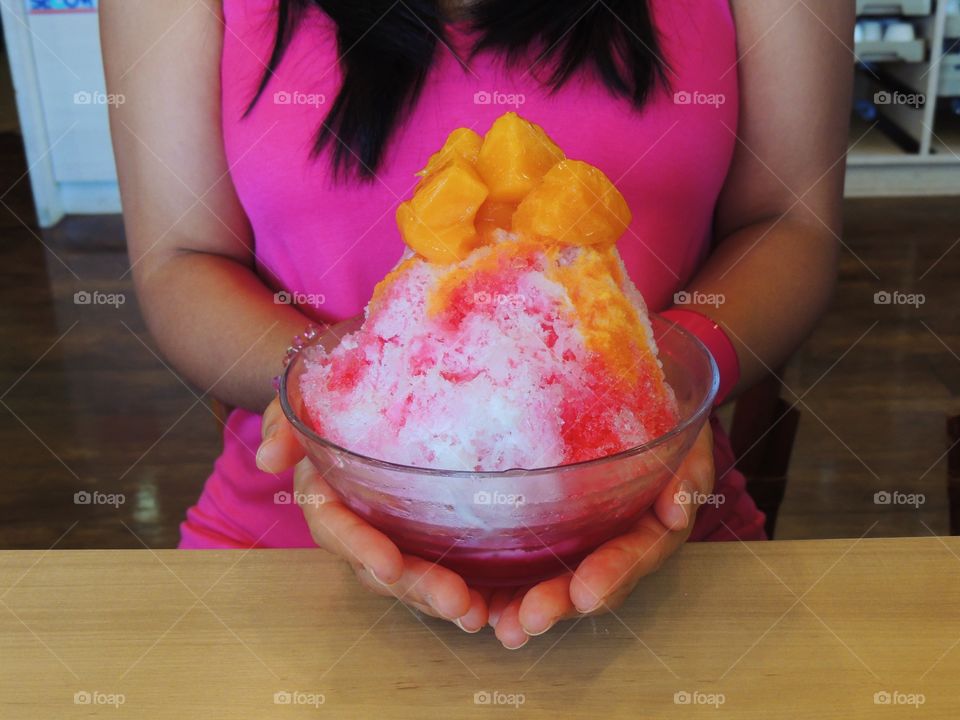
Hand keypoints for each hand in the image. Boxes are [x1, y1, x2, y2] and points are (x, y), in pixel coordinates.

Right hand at [256, 395, 487, 632]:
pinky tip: (493, 604)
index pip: (337, 528)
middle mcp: (356, 529)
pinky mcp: (421, 538)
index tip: (389, 566)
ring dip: (443, 598)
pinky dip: (465, 588)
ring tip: (479, 612)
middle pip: (381, 569)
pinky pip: (438, 569)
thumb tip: (269, 457)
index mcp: (324, 498)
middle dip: (417, 587)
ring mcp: (389, 538)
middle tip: (458, 601)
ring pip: (412, 579)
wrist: (358, 402)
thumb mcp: (301, 404)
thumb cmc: (329, 404)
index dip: (360, 547)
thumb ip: (284, 425)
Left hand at [488, 424, 713, 648]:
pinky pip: (526, 559)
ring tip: (502, 624)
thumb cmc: (662, 417)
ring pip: (556, 578)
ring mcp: (581, 536)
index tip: (585, 593)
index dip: (612, 575)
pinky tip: (482, 602)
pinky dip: (504, 584)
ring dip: (528, 604)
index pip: (635, 555)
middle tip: (529, 619)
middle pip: (590, 580)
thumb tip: (675, 515)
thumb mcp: (685, 437)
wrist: (633, 395)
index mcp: (652, 524)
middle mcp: (615, 540)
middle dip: (560, 601)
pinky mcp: (547, 525)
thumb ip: (687, 473)